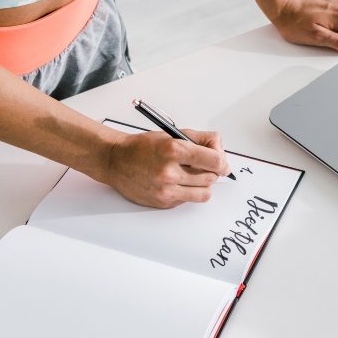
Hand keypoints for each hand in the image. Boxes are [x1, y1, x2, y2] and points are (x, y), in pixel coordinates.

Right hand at [100, 129, 230, 207]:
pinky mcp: (163, 202)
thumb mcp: (172, 134)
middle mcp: (169, 172)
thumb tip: (220, 149)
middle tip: (205, 164)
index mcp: (174, 149)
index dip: (222, 160)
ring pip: (203, 193)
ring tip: (194, 175)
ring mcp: (165, 190)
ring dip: (203, 184)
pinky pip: (188, 200)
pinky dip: (188, 191)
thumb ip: (200, 139)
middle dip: (212, 171)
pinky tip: (178, 181)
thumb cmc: (143, 146)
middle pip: (210, 177)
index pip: (214, 160)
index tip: (221, 160)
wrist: (116, 161)